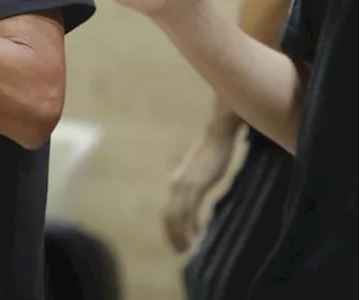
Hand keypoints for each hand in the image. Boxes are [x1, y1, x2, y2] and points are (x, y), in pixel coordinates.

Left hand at [163, 123, 239, 252]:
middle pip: (168, 217)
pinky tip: (197, 235)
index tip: (177, 244)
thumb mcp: (202, 172)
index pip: (168, 211)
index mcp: (177, 182)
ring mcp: (184, 184)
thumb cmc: (214, 151)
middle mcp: (176, 184)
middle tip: (180, 252)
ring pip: (176, 216)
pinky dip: (191, 225)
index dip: (170, 229)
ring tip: (187, 249)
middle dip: (172, 236)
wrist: (218, 133)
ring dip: (180, 234)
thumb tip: (199, 198)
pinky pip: (189, 209)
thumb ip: (198, 186)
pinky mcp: (196, 184)